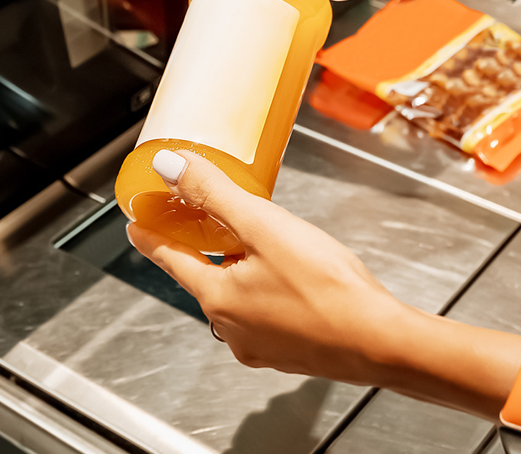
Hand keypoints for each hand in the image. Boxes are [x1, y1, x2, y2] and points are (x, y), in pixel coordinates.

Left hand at [125, 150, 415, 383]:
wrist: (383, 343)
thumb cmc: (328, 289)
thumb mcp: (264, 227)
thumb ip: (214, 194)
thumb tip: (170, 167)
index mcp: (218, 299)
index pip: (170, 259)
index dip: (152, 236)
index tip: (137, 225)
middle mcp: (233, 329)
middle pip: (205, 277)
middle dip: (206, 248)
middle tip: (209, 221)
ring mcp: (262, 346)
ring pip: (237, 296)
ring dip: (241, 269)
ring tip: (264, 244)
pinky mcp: (291, 352)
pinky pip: (266, 313)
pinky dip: (268, 291)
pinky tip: (294, 278)